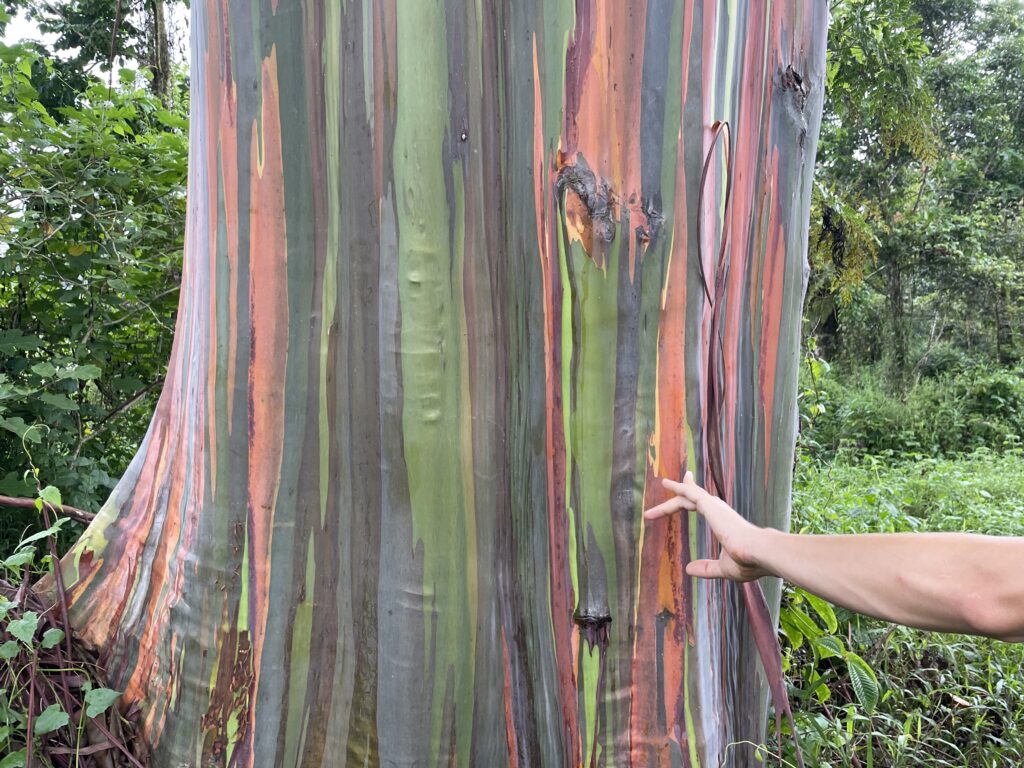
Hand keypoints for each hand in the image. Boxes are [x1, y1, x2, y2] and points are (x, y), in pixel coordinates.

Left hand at [643, 472, 771, 581]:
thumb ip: (707, 568)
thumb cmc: (749, 562)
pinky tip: (666, 484)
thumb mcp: (724, 568)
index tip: (690, 491)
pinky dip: (677, 487)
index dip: (696, 498)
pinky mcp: (710, 505)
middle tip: (674, 482)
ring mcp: (715, 506)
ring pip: (688, 495)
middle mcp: (719, 510)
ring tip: (659, 491)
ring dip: (671, 497)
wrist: (760, 554)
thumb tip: (688, 569)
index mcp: (724, 521)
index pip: (707, 504)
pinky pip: (689, 492)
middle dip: (684, 491)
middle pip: (696, 496)